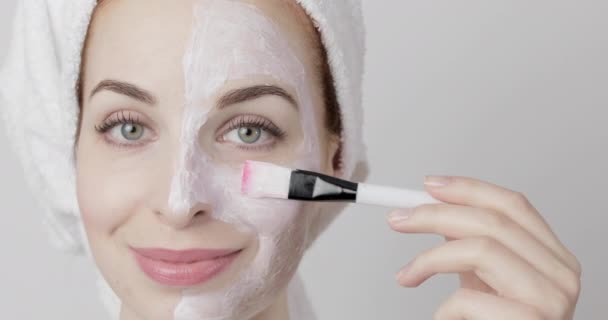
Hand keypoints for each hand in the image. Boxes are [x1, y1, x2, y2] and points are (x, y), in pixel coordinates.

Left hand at [387, 176, 580, 318]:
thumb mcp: (487, 279)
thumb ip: (471, 244)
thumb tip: (434, 209)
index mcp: (553, 256)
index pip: (512, 205)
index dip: (468, 188)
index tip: (429, 185)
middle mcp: (560, 274)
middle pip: (492, 221)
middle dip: (434, 214)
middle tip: (398, 219)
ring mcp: (550, 299)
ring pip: (481, 249)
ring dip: (430, 259)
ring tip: (407, 275)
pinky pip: (468, 299)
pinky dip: (444, 306)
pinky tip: (442, 316)